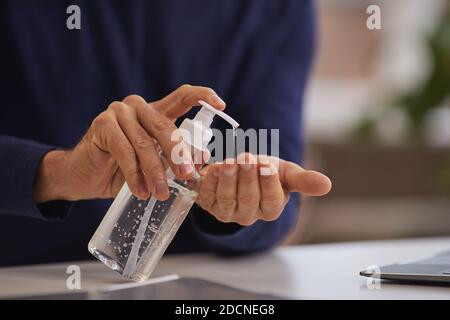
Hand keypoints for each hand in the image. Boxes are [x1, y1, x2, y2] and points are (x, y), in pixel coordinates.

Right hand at [33, 85, 224, 202]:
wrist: (84, 175)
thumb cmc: (123, 169)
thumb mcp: (154, 163)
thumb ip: (173, 157)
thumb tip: (201, 160)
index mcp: (155, 111)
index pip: (182, 96)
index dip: (203, 96)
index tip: (222, 104)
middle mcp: (138, 107)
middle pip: (166, 126)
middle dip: (179, 154)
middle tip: (188, 176)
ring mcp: (119, 112)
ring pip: (145, 143)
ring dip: (156, 172)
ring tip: (161, 194)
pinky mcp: (102, 125)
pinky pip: (125, 152)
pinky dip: (134, 174)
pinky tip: (140, 191)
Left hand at [196, 153, 330, 225]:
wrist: (239, 169)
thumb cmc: (264, 171)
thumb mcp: (284, 172)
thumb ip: (303, 180)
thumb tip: (327, 185)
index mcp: (271, 209)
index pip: (271, 201)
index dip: (268, 184)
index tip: (267, 165)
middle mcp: (249, 215)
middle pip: (249, 200)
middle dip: (248, 178)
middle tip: (247, 158)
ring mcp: (227, 211)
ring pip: (228, 199)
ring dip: (229, 179)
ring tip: (230, 161)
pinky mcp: (209, 204)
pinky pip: (208, 195)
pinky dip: (211, 181)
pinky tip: (214, 167)